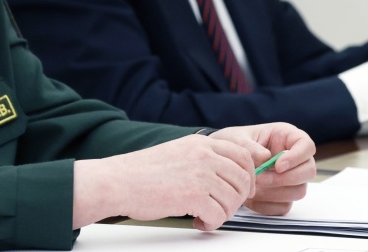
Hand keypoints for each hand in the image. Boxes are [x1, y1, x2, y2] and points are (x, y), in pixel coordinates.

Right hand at [72, 134, 254, 230]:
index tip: (244, 189)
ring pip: (233, 199)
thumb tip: (224, 174)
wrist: (118, 181)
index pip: (243, 155)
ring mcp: (200, 174)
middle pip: (243, 178)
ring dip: (224, 213)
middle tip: (226, 208)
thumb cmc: (143, 171)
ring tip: (207, 216)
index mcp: (201, 143)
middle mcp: (204, 155)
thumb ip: (202, 157)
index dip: (248, 175)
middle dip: (238, 198)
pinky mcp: (193, 195)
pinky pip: (219, 215)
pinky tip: (199, 222)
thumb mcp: (178, 151)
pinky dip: (212, 223)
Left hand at [210, 123, 315, 215]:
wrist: (219, 162)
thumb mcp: (236, 139)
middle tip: (260, 178)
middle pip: (308, 171)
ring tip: (252, 187)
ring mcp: (290, 179)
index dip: (297, 157)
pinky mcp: (282, 197)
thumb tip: (266, 158)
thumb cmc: (232, 143)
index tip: (277, 165)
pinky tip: (250, 198)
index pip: (306, 145)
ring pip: (298, 191)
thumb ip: (250, 148)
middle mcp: (293, 158)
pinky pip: (284, 207)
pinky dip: (267, 205)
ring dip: (274, 193)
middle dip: (285, 178)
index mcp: (286, 137)